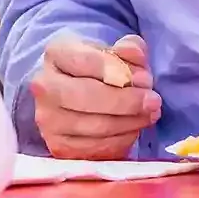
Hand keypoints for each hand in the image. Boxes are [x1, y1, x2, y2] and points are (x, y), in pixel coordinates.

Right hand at [29, 35, 161, 159]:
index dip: (121, 71)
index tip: (146, 79)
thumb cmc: (96, 70)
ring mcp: (48, 120)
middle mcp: (44, 86)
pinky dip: (121, 140)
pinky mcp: (58, 146)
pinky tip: (133, 129)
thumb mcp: (112, 52)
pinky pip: (97, 148)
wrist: (72, 94)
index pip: (87, 61)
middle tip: (154, 102)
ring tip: (149, 115)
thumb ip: (128, 49)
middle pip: (89, 96)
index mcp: (56, 54)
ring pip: (96, 126)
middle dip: (128, 101)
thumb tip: (134, 51)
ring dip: (130, 122)